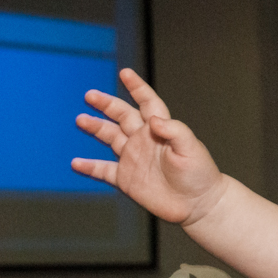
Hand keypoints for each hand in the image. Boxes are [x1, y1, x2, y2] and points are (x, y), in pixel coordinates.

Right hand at [71, 69, 225, 224]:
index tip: (125, 73)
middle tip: (90, 95)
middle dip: (107, 105)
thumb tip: (154, 120)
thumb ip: (174, 130)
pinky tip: (76, 163)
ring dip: (95, 128)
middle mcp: (144, 141)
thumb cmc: (200, 174)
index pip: (147, 103)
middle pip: (122, 116)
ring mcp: (134, 159)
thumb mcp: (191, 148)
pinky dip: (90, 167)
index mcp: (161, 130)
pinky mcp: (127, 179)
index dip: (137, 88)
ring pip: (110, 138)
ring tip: (81, 119)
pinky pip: (103, 170)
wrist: (198, 204)